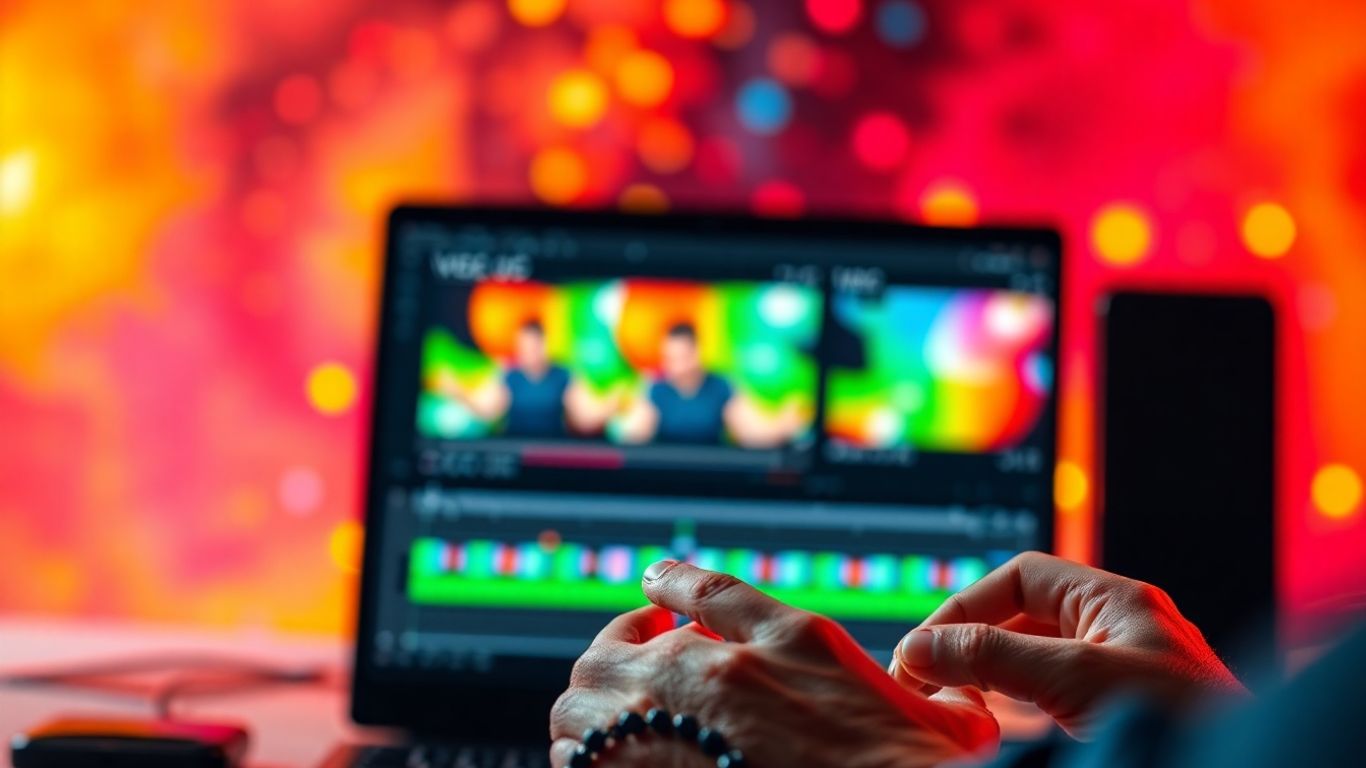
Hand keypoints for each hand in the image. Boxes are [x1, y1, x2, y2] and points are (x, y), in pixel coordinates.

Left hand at [550, 561, 999, 767]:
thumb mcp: (944, 729)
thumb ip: (938, 702)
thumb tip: (960, 702)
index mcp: (787, 643)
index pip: (709, 591)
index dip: (671, 586)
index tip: (651, 588)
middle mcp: (713, 673)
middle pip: (615, 646)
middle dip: (613, 662)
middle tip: (630, 677)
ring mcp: (665, 726)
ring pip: (580, 700)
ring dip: (587, 714)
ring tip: (605, 732)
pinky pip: (576, 758)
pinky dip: (581, 760)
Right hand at [891, 552, 1246, 737]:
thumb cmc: (1179, 723)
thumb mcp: (1073, 677)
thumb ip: (993, 655)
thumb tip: (921, 646)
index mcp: (1117, 599)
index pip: (1021, 578)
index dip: (966, 606)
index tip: (925, 647)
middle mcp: (1121, 630)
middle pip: (1024, 618)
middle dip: (972, 643)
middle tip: (928, 678)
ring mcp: (1124, 675)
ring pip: (1036, 661)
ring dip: (990, 679)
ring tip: (953, 705)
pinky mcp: (1123, 716)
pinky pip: (1054, 698)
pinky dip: (1018, 709)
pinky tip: (996, 728)